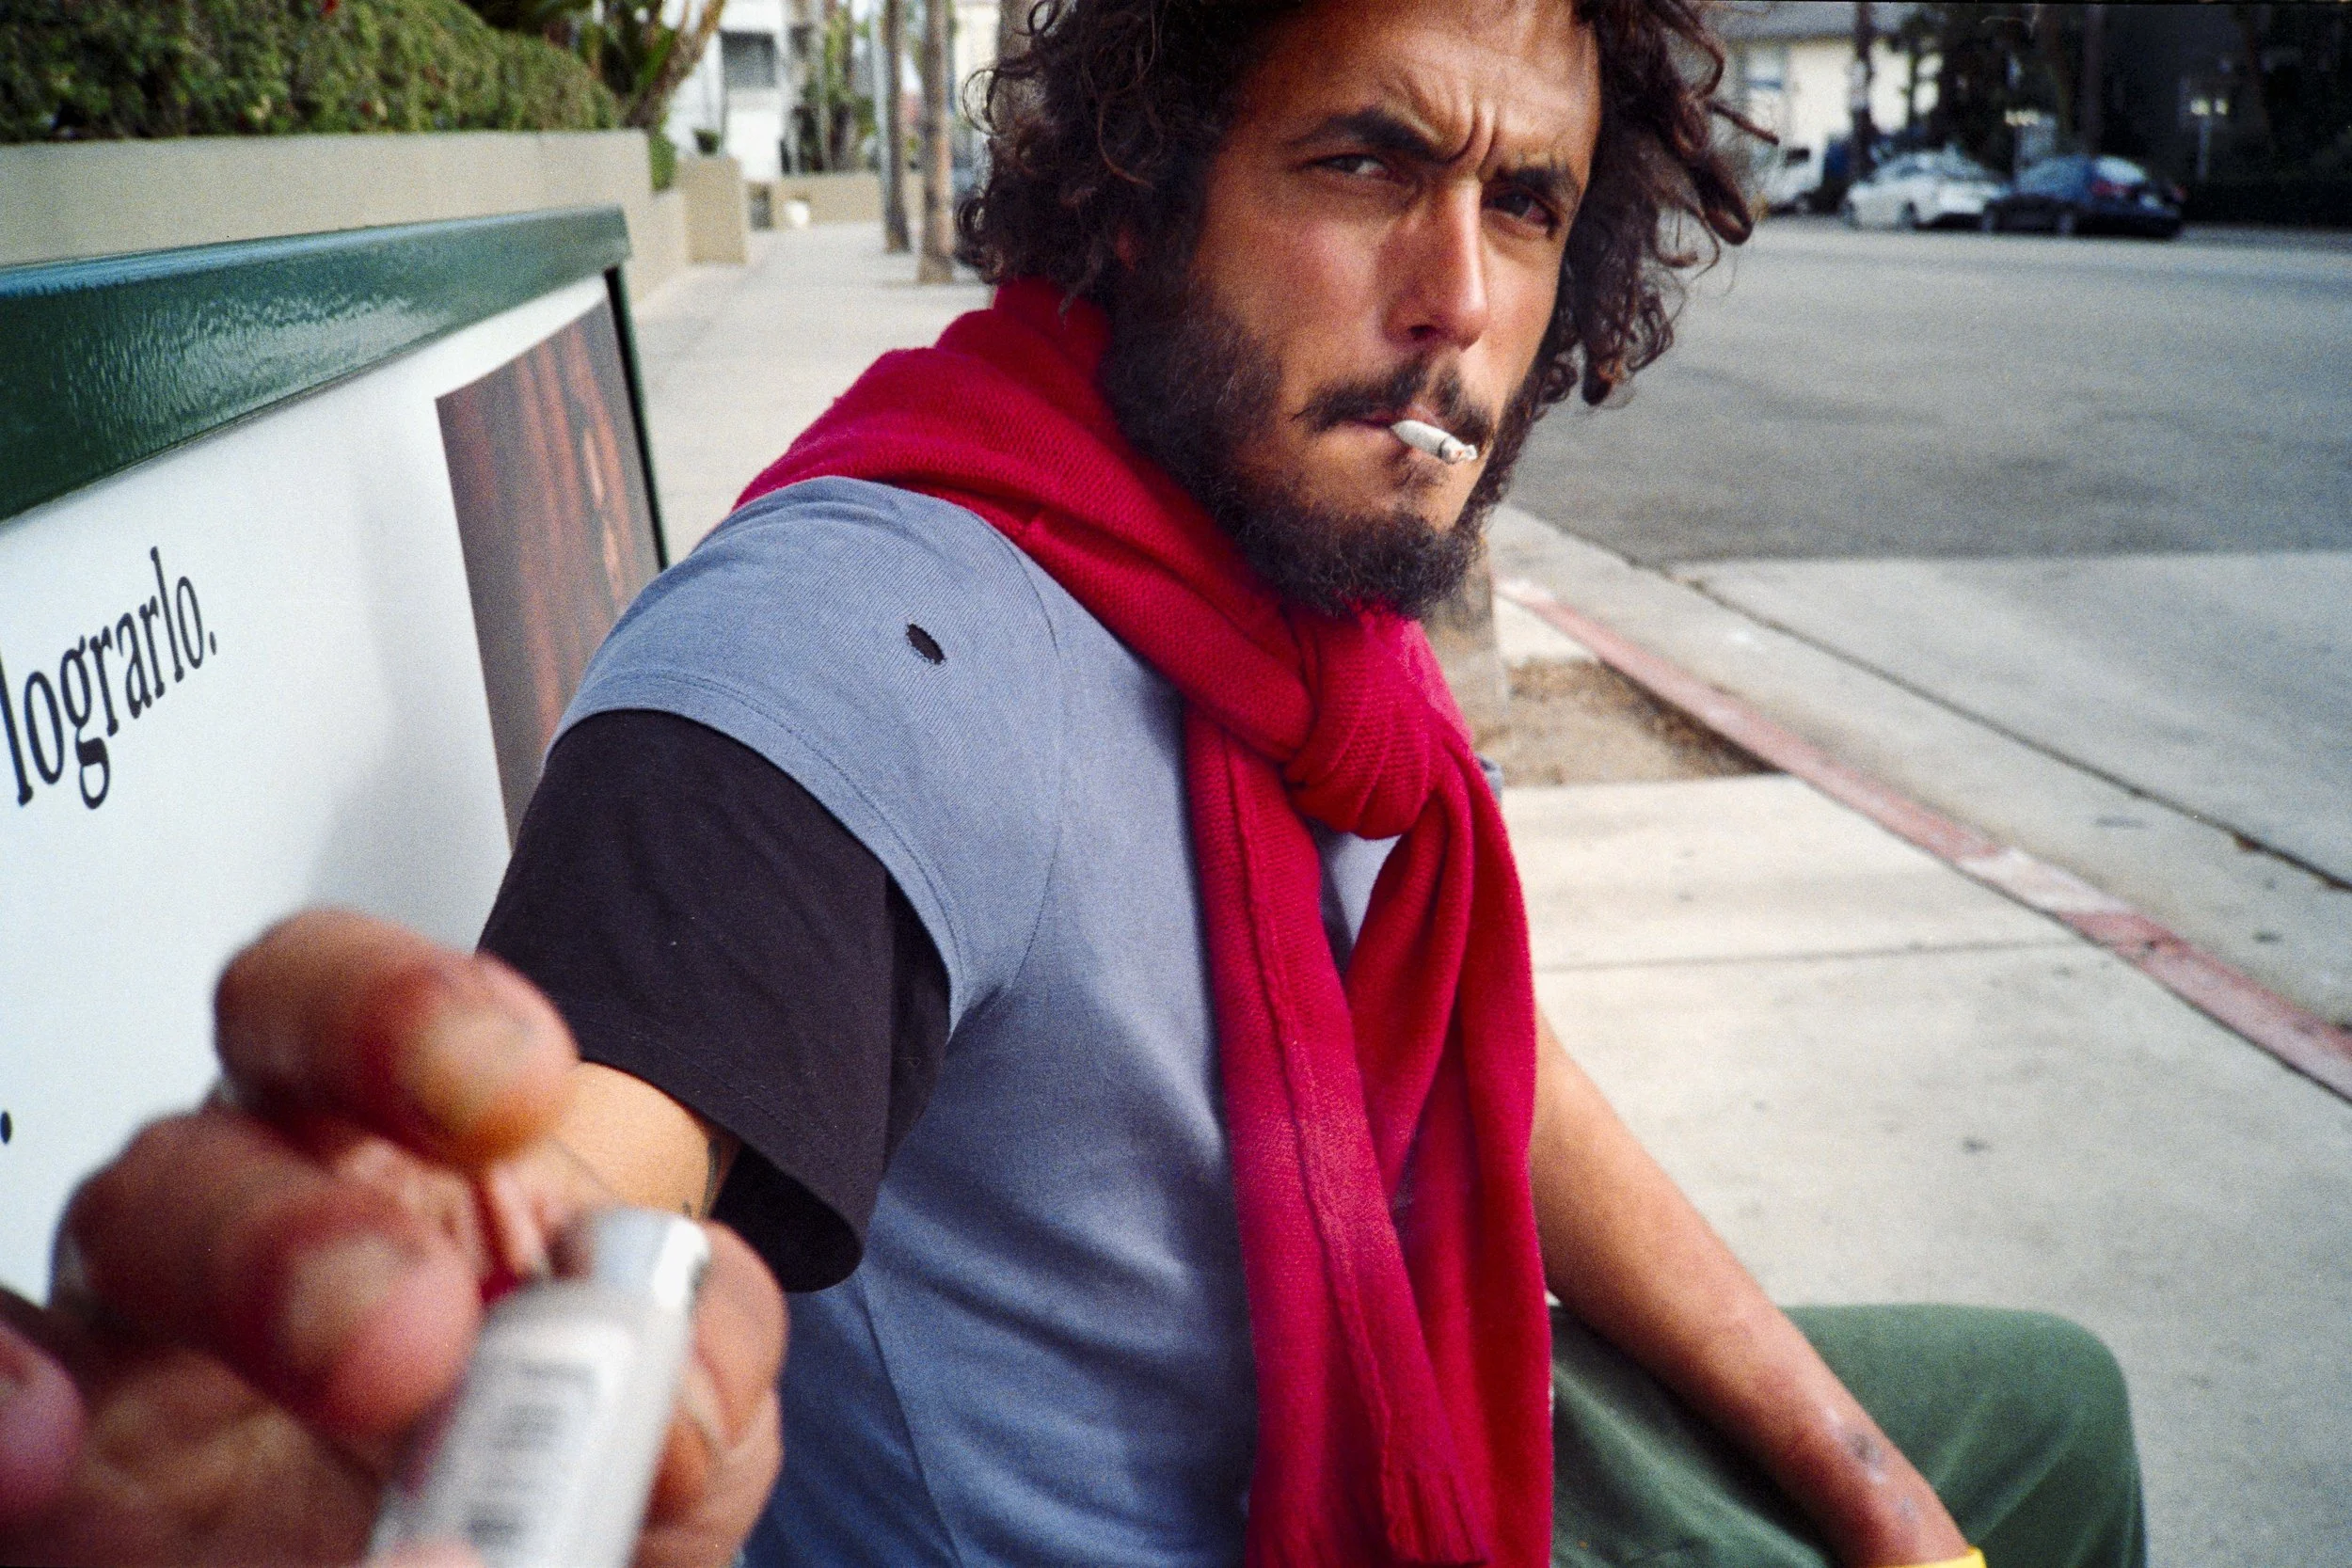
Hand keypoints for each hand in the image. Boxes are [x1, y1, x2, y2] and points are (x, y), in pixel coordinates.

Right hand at [0, 910, 784, 1566]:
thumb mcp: (687, 1410)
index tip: (515, 1081)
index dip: (401, 1009)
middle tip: (408, 1331)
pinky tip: (34, 1457)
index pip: (340, 1016)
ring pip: (83, 1292)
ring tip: (235, 1422)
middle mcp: (240, 1244)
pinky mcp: (69, 1495)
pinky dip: (0, 1416)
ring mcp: (130, 1381)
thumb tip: (675, 1416)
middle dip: (287, 1232)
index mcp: (392, 1167)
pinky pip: (3, 1422)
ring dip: (146, 1336)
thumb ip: (702, 1366)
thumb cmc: (590, 1454)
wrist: (532, 1537)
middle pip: (195, 1164)